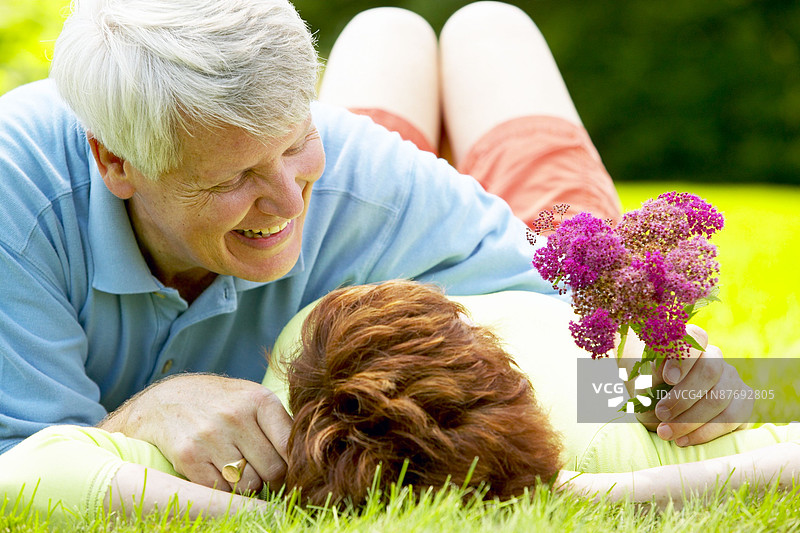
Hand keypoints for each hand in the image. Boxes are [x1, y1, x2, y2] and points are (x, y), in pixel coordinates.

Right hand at [99, 373, 291, 492]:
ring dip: (246, 485)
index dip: (293, 466)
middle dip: (270, 479)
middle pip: (272, 471)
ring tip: (237, 469)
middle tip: (261, 473)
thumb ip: (279, 425)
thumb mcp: (251, 399)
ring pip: (248, 485)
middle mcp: (235, 415)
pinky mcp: (188, 455)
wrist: (165, 400)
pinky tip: (217, 472)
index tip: (290, 471)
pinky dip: (222, 490)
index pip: (290, 446)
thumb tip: (305, 462)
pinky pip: (220, 491)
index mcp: (259, 399)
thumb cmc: (219, 403)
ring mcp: (210, 436)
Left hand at [637, 324, 753, 444]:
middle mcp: (713, 355)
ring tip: (666, 433)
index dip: (684, 357)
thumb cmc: (649, 391)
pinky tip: (684, 440)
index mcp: (687, 342)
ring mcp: (732, 376)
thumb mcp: (643, 381)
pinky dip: (705, 432)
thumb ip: (653, 372)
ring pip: (720, 397)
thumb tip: (666, 371)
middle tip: (661, 414)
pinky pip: (732, 417)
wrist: (662, 414)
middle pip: (710, 369)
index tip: (667, 379)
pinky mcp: (744, 399)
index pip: (694, 336)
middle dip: (683, 397)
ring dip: (690, 419)